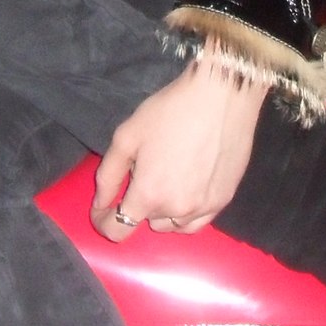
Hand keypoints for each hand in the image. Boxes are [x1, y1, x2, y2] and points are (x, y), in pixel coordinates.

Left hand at [93, 60, 267, 240]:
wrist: (222, 96)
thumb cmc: (170, 111)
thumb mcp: (127, 136)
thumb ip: (108, 175)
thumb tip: (101, 203)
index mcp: (148, 194)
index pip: (118, 229)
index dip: (103, 221)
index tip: (101, 209)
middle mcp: (176, 209)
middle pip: (146, 222)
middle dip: (139, 203)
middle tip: (145, 170)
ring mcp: (203, 208)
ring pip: (172, 225)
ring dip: (163, 211)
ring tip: (167, 179)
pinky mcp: (224, 200)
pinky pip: (197, 221)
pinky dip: (186, 213)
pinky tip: (187, 189)